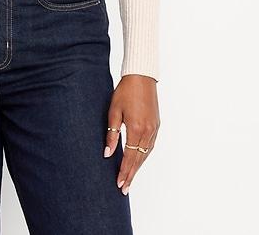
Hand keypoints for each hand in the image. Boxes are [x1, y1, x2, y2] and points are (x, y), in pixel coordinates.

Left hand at [104, 74, 159, 194]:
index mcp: (136, 128)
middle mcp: (148, 131)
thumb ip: (111, 133)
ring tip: (130, 178)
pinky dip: (144, 155)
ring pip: (146, 154)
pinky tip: (139, 160)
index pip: (129, 157)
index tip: (119, 184)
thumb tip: (107, 153)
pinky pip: (151, 145)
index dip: (124, 171)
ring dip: (138, 166)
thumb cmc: (125, 91)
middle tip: (124, 188)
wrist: (141, 76)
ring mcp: (154, 129)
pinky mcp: (157, 125)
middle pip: (139, 159)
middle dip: (131, 174)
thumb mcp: (114, 111)